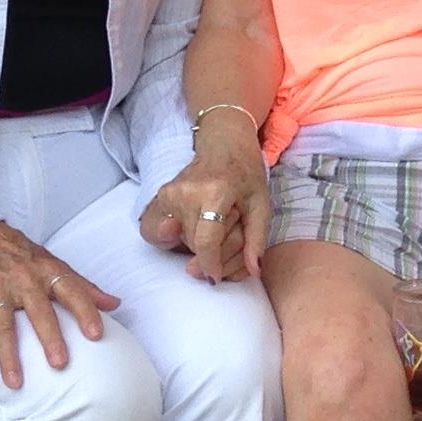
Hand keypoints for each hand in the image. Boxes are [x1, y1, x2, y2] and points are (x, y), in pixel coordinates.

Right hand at [0, 222, 117, 388]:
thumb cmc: (20, 253)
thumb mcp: (54, 263)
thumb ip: (83, 286)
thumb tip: (115, 304)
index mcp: (47, 271)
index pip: (72, 291)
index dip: (85, 312)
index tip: (96, 334)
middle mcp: (23, 280)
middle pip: (39, 311)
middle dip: (50, 337)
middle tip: (59, 363)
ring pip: (3, 325)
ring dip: (9, 355)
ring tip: (16, 382)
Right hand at [140, 119, 270, 281]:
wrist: (225, 144)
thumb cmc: (246, 173)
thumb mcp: (261, 203)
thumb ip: (257, 238)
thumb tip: (255, 270)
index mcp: (215, 192)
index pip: (205, 241)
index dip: (210, 263)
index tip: (215, 277)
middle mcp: (186, 192)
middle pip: (195, 244)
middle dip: (213, 251)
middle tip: (229, 234)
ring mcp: (169, 193)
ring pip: (181, 240)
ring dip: (199, 243)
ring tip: (217, 225)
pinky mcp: (160, 196)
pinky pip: (163, 231)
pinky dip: (177, 237)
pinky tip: (191, 227)